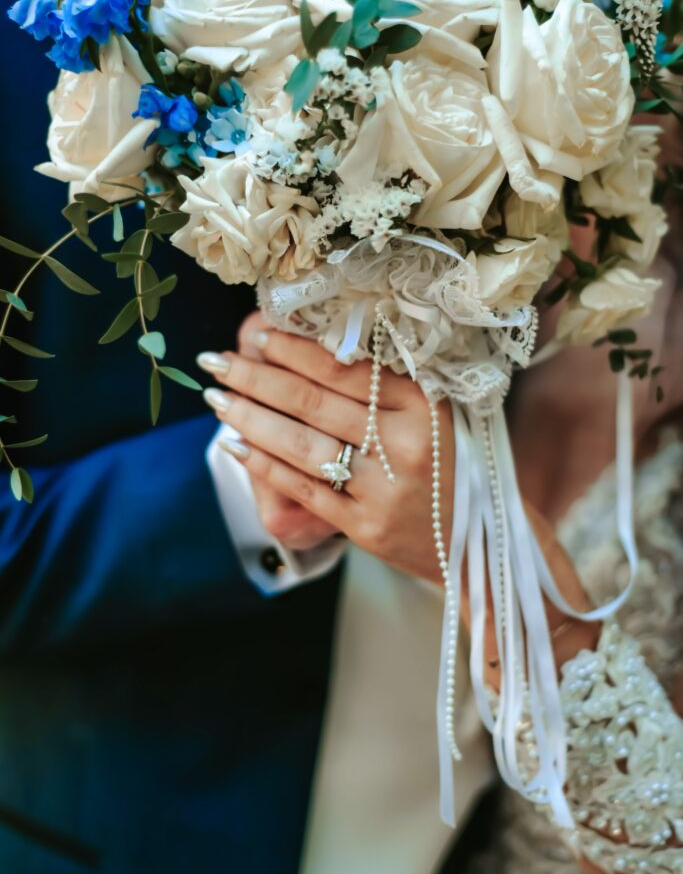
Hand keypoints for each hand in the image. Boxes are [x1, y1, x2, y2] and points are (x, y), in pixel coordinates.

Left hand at [201, 324, 454, 582]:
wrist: (479, 539)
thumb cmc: (451, 463)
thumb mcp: (436, 413)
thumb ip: (388, 384)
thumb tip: (318, 345)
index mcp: (423, 404)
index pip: (342, 368)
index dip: (292, 349)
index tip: (257, 334)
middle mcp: (404, 443)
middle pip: (313, 402)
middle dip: (255, 377)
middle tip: (216, 360)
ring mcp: (384, 487)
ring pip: (301, 444)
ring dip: (250, 418)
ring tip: (216, 398)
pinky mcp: (366, 525)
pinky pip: (304, 488)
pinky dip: (264, 466)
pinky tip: (235, 445)